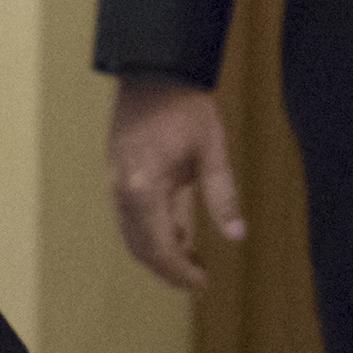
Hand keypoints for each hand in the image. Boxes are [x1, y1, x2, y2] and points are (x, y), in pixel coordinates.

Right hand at [106, 74, 244, 291]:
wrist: (152, 68)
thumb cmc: (184, 106)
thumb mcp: (211, 151)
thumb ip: (222, 195)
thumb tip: (237, 235)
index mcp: (144, 188)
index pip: (160, 248)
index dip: (180, 272)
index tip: (202, 284)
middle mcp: (122, 190)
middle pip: (139, 247)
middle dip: (166, 269)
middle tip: (196, 280)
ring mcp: (115, 180)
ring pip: (131, 233)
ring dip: (157, 251)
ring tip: (190, 257)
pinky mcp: (116, 170)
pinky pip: (128, 214)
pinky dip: (148, 230)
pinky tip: (175, 227)